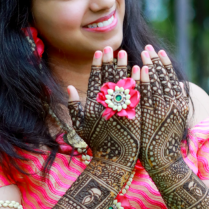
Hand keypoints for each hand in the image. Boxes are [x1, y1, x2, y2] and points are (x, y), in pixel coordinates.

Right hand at [66, 47, 140, 178]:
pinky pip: (136, 94)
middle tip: (111, 47)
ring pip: (121, 84)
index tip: (99, 52)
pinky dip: (137, 81)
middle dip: (109, 62)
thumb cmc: (97, 143)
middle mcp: (105, 107)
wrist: (114, 160)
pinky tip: (139, 68)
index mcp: (92, 107)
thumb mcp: (80, 126)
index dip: (97, 65)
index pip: (94, 81)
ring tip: (124, 53)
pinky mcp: (134, 115)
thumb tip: (69, 87)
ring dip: (122, 67)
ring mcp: (120, 111)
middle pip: (108, 79)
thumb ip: (74, 106)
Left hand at [139, 44, 189, 175]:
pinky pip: (147, 94)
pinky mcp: (151, 116)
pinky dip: (144, 80)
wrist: (163, 161)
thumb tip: (165, 86)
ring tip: (141, 52)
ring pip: (155, 82)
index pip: (172, 78)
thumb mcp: (173, 119)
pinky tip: (138, 69)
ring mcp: (162, 109)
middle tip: (148, 46)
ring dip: (149, 65)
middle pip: (163, 76)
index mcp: (179, 103)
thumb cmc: (165, 141)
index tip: (159, 51)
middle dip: (156, 60)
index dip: (165, 64)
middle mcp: (172, 104)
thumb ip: (170, 102)